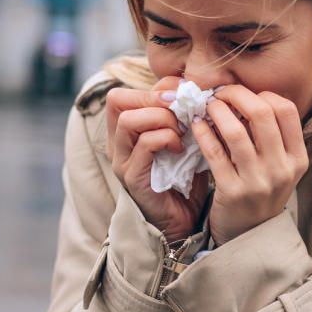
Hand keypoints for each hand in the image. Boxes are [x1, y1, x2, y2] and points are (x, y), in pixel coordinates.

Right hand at [105, 77, 210, 242]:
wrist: (183, 224)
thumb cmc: (184, 180)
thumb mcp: (183, 141)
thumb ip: (181, 117)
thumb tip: (195, 91)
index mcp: (125, 133)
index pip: (124, 93)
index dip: (155, 87)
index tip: (183, 94)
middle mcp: (117, 144)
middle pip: (117, 99)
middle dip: (154, 97)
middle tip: (181, 109)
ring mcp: (122, 161)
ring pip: (128, 120)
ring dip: (161, 118)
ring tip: (181, 130)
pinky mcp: (133, 177)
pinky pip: (145, 144)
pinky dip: (167, 139)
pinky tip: (182, 149)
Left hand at [190, 85, 308, 245]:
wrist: (249, 236)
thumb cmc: (261, 193)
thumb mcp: (280, 167)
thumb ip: (272, 137)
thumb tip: (246, 96)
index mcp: (298, 159)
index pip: (287, 110)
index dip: (263, 94)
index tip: (245, 95)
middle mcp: (282, 169)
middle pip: (262, 113)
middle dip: (237, 94)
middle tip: (221, 92)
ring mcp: (257, 182)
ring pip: (236, 131)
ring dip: (218, 111)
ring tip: (208, 106)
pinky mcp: (231, 192)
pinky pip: (214, 152)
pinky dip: (203, 132)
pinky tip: (197, 124)